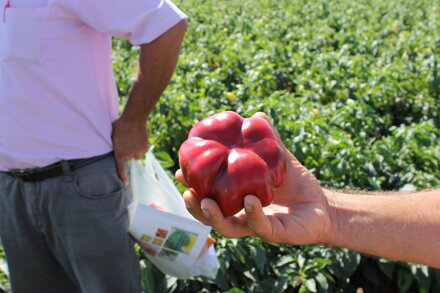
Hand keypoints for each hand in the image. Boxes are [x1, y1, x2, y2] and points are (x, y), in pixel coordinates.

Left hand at [112, 117, 148, 184]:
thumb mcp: (113, 136)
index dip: (123, 177)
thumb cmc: (120, 125)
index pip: (120, 168)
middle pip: (129, 158)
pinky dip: (141, 146)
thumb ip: (115, 145)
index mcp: (119, 153)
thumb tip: (116, 147)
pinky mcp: (144, 148)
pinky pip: (143, 150)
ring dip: (135, 150)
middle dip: (128, 152)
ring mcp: (138, 152)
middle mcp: (129, 155)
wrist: (134, 119)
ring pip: (136, 154)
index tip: (125, 184)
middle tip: (126, 142)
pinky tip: (139, 138)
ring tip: (133, 139)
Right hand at [176, 113, 333, 244]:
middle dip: (195, 206)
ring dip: (213, 216)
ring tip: (206, 202)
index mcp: (237, 198)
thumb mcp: (281, 160)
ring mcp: (255, 226)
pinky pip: (258, 226)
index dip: (193, 186)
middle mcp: (242, 214)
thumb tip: (258, 116)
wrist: (324, 207)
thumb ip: (270, 142)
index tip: (180, 171)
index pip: (209, 194)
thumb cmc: (299, 185)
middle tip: (186, 191)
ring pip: (227, 228)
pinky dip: (252, 213)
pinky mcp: (273, 233)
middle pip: (210, 216)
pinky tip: (250, 200)